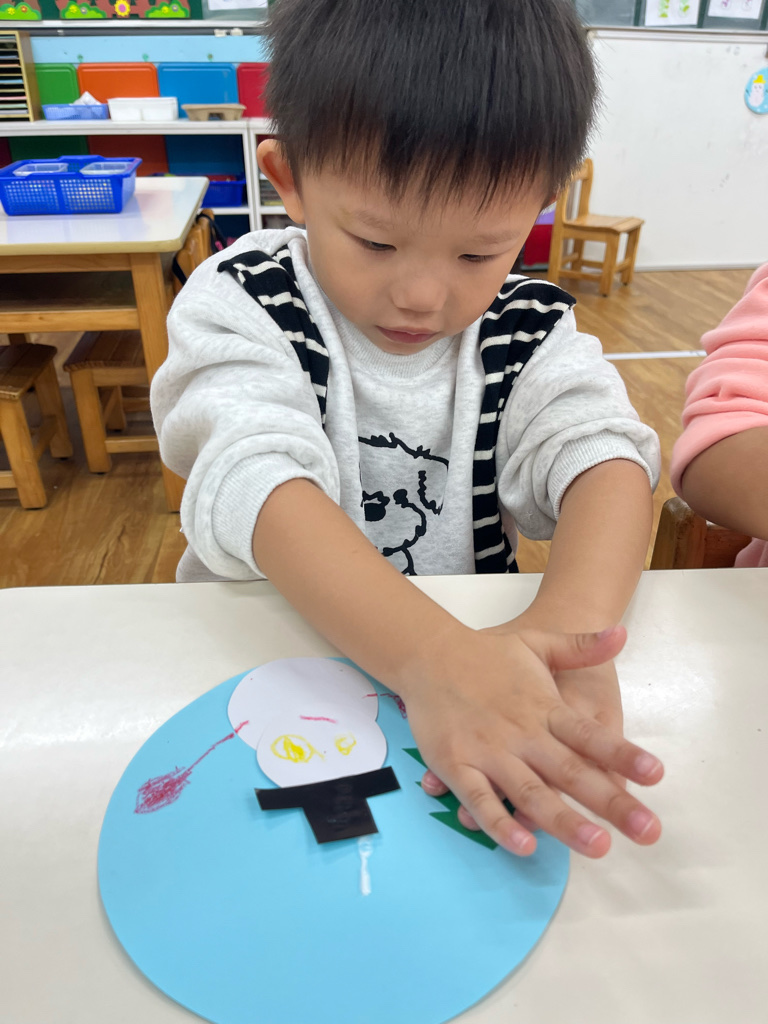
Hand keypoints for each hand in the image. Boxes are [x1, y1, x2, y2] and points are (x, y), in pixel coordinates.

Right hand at [404, 624, 662, 857]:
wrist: (428, 654)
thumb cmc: (487, 654)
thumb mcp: (537, 643)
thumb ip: (580, 645)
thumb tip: (622, 634)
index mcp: (544, 707)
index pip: (590, 735)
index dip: (623, 754)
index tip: (657, 774)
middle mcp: (522, 733)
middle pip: (571, 772)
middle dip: (610, 803)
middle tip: (647, 830)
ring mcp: (489, 751)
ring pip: (531, 793)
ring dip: (564, 821)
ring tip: (598, 846)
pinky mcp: (457, 765)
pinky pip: (481, 799)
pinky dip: (501, 823)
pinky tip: (525, 845)